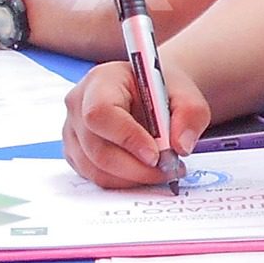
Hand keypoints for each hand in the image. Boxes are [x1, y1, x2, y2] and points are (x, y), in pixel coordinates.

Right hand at [62, 59, 212, 186]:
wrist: (150, 94)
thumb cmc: (163, 91)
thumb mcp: (187, 94)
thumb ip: (190, 115)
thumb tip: (181, 147)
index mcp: (101, 81)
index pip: (102, 113)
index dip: (127, 138)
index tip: (156, 155)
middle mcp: (78, 105)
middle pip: (97, 148)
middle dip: (136, 168)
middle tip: (169, 171)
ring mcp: (73, 131)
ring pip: (95, 168)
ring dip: (133, 178)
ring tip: (163, 171)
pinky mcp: (76, 152)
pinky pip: (95, 176)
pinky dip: (123, 181)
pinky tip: (145, 171)